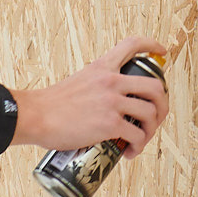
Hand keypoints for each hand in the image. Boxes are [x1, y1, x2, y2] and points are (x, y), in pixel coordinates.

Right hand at [12, 39, 169, 157]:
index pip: (132, 44)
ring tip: (140, 141)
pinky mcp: (110, 123)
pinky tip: (129, 152)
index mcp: (102, 67)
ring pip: (151, 113)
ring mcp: (112, 101)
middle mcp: (111, 80)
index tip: (162, 51)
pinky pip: (137, 135)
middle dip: (162, 105)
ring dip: (151, 131)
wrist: (35, 116)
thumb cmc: (50, 105)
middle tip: (154, 119)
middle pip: (155, 86)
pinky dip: (138, 146)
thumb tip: (107, 106)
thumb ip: (96, 87)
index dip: (152, 45)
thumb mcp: (78, 82)